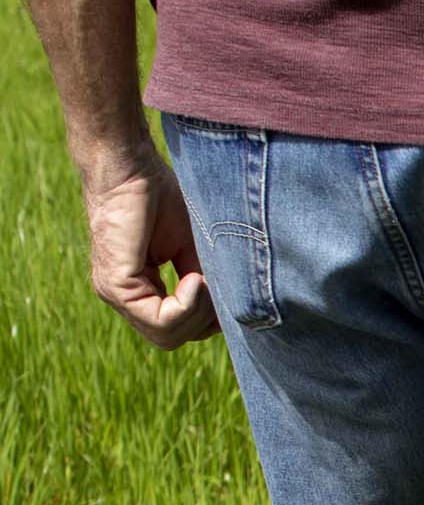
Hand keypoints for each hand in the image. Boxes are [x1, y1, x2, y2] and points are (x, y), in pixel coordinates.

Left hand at [80, 148, 216, 346]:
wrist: (130, 165)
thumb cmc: (160, 197)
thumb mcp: (192, 250)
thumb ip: (202, 283)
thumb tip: (227, 315)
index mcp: (138, 289)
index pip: (175, 328)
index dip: (206, 317)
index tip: (219, 285)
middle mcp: (122, 296)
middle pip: (171, 338)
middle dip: (203, 319)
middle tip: (213, 283)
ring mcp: (115, 292)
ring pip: (166, 334)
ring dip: (197, 311)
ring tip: (203, 277)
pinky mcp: (116, 283)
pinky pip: (160, 319)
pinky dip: (188, 304)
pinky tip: (195, 276)